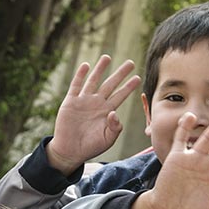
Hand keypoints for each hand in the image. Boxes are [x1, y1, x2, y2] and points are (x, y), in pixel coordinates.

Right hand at [46, 55, 140, 174]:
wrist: (71, 151)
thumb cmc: (91, 146)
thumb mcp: (108, 139)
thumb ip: (115, 127)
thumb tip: (114, 112)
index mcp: (107, 111)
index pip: (120, 96)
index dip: (129, 87)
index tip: (138, 77)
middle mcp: (97, 103)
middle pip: (110, 84)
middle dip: (120, 74)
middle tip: (131, 62)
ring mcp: (84, 101)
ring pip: (93, 81)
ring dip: (100, 69)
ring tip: (107, 57)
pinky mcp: (71, 102)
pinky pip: (76, 86)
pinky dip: (80, 75)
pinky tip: (86, 65)